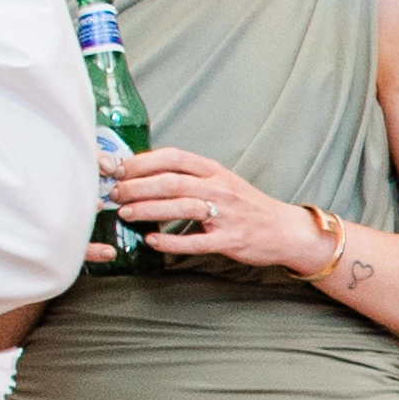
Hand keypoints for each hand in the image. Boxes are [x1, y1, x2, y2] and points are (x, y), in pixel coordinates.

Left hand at [113, 146, 304, 273]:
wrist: (285, 230)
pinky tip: (152, 241)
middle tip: (113, 192)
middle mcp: (220, 188)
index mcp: (215, 170)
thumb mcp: (222, 181)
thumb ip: (190, 177)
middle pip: (172, 182)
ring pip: (182, 207)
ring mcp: (226, 214)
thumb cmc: (247, 206)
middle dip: (137, 186)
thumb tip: (147, 174)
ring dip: (149, 210)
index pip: (174, 157)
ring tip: (124, 213)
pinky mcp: (230, 240)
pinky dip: (171, 242)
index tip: (119, 167)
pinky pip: (196, 241)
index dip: (143, 161)